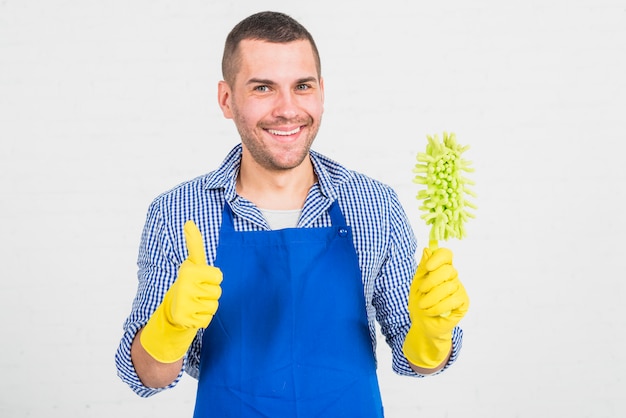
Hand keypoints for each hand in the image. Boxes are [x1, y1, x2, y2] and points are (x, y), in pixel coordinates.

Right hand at [140, 220, 222, 362]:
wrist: (173, 308)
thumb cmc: (189, 282)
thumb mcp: (192, 262)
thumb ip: (194, 243)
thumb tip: (189, 222)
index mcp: (189, 272)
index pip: (218, 276)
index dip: (212, 279)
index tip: (200, 278)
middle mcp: (185, 287)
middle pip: (218, 292)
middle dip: (210, 293)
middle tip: (197, 292)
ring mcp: (185, 305)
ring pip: (213, 306)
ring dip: (207, 306)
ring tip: (195, 302)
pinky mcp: (186, 320)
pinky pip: (207, 319)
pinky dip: (203, 318)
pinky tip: (193, 313)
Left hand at [403, 247, 468, 368]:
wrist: (423, 324)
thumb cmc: (419, 302)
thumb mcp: (416, 283)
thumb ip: (422, 267)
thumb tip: (427, 249)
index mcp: (440, 268)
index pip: (446, 255)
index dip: (438, 258)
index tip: (428, 267)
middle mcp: (452, 276)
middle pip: (447, 270)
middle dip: (431, 281)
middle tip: (421, 291)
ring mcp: (459, 288)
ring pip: (448, 287)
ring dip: (431, 297)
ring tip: (423, 305)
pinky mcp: (463, 302)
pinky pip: (453, 300)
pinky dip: (438, 306)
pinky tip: (431, 311)